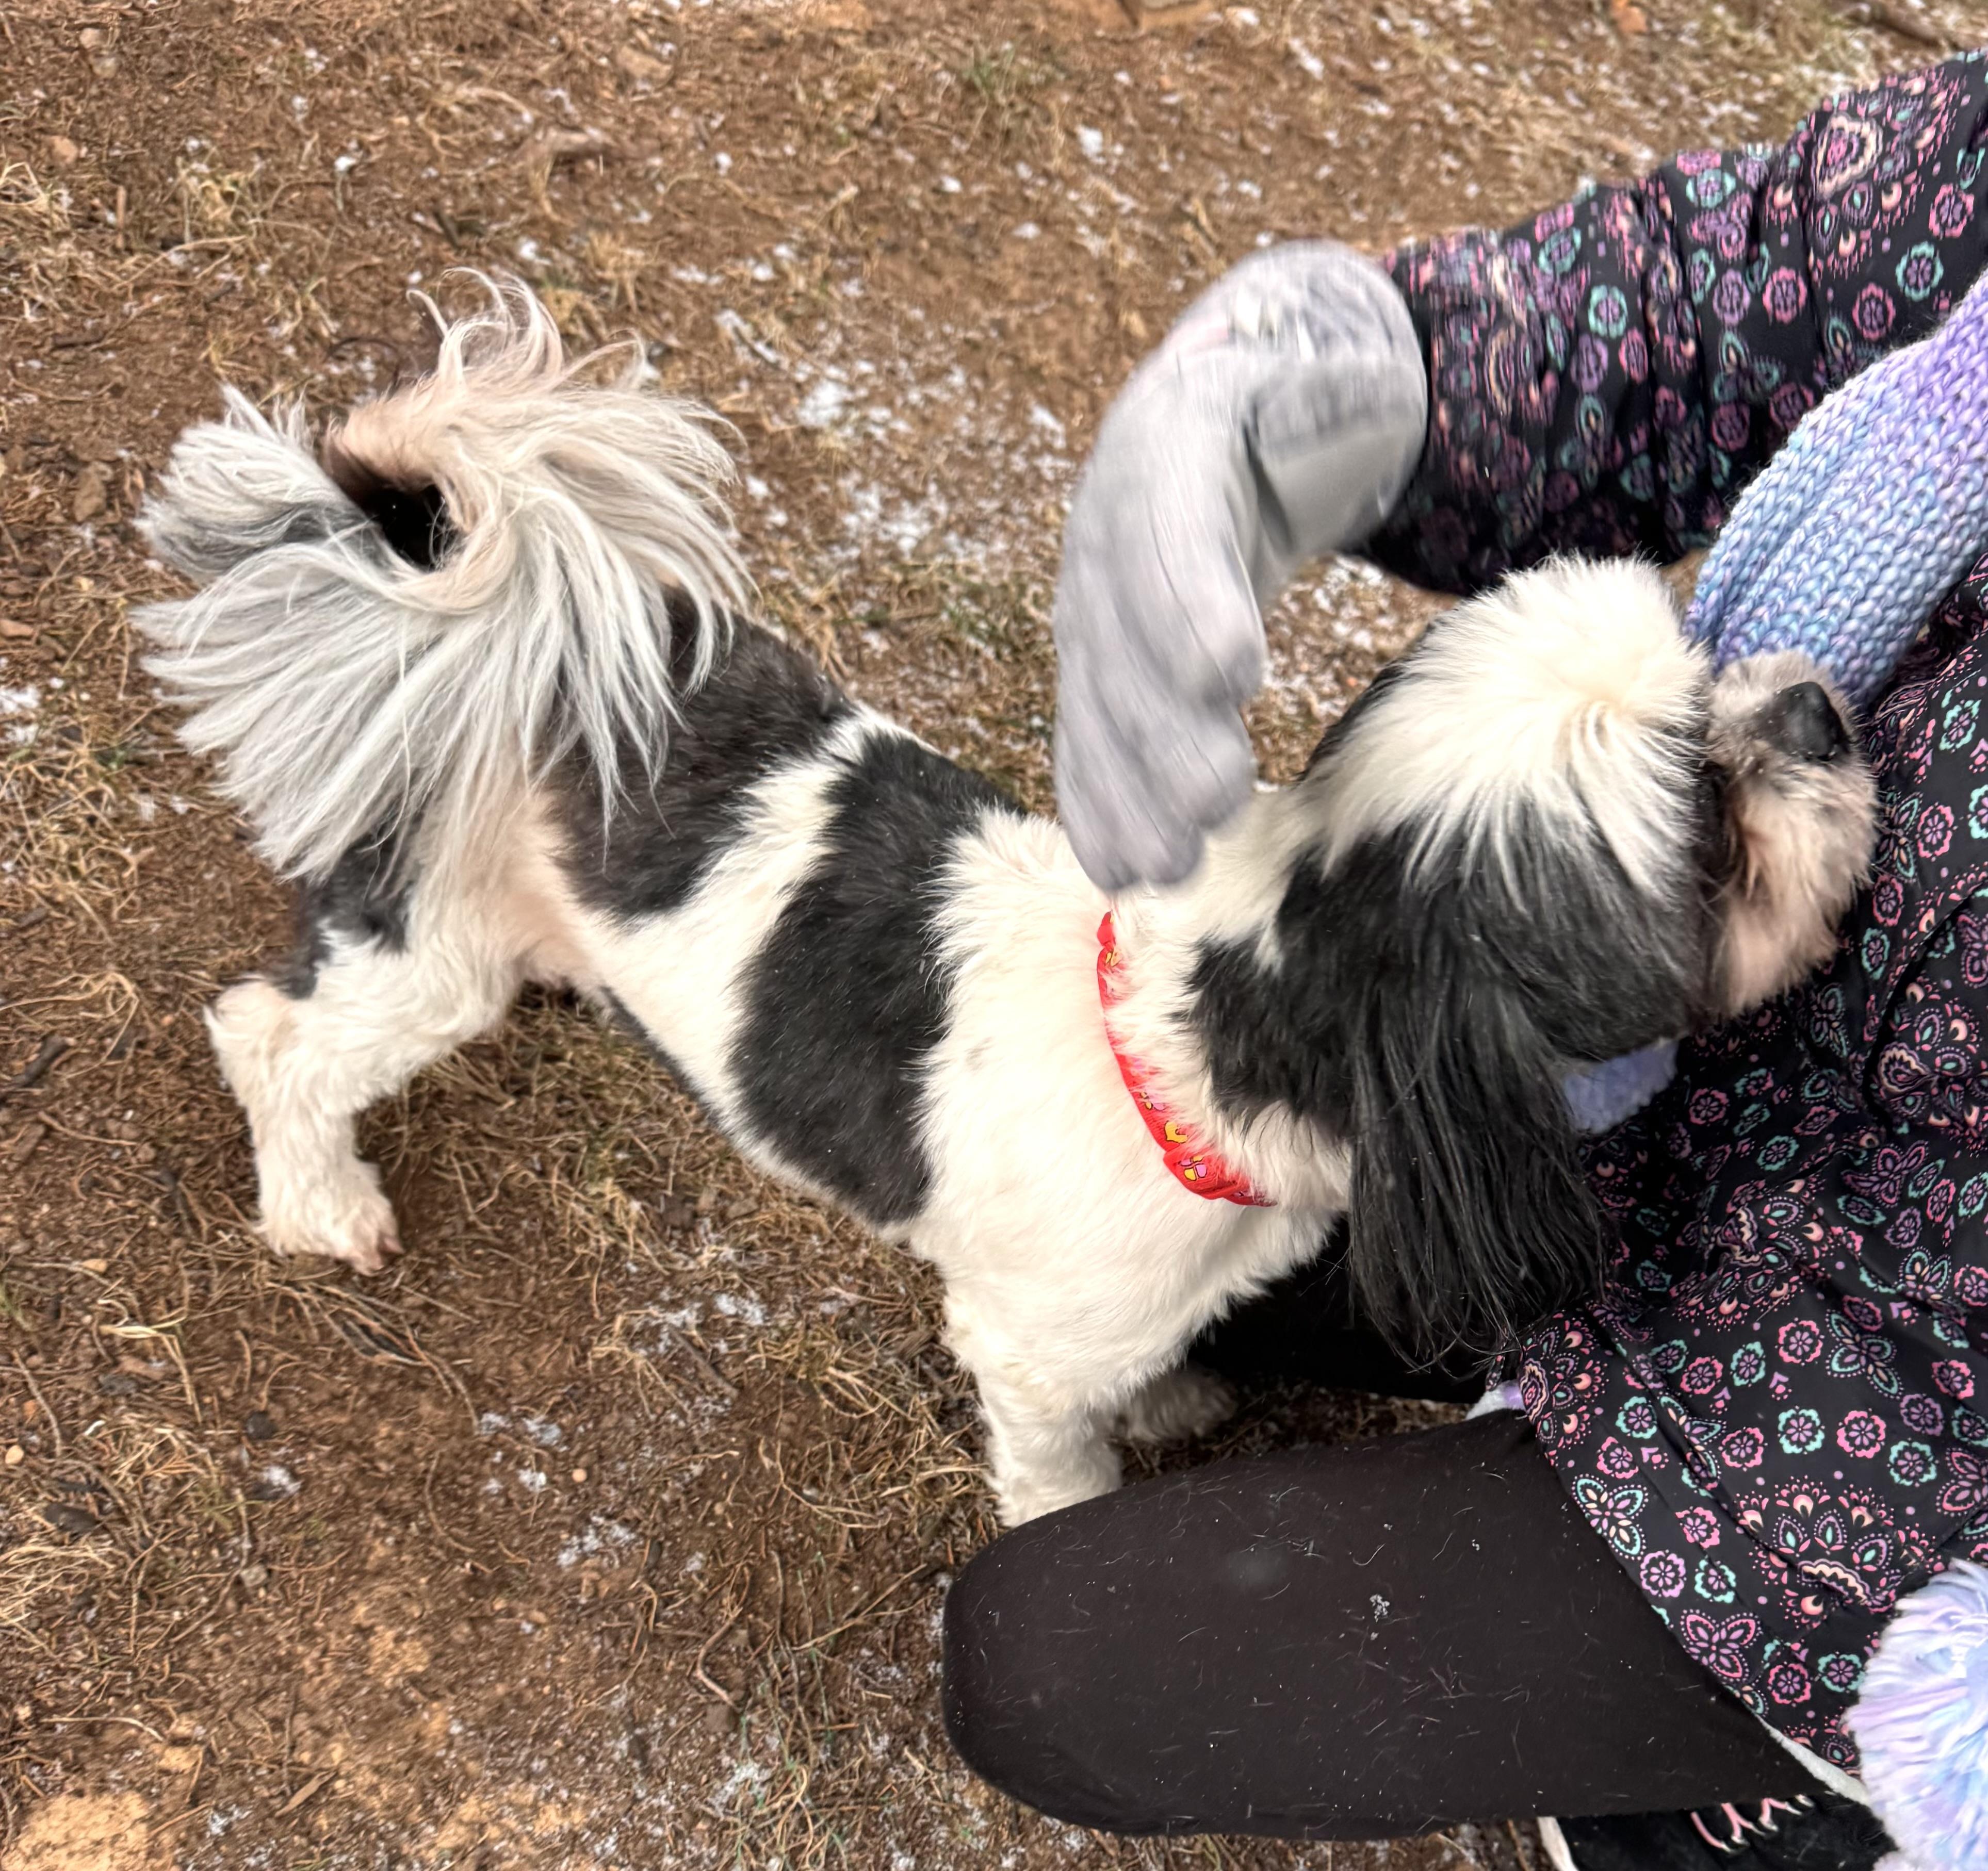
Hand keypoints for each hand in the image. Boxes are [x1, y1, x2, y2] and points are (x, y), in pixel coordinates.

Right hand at [1053, 242, 1427, 890]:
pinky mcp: (1100, 663)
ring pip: (1097, 702)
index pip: (1168, 525)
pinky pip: (1085, 735)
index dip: (1192, 601)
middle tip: (1217, 799)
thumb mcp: (1328, 370)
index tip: (1235, 674)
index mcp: (1165, 443)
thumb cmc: (1302, 401)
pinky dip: (1098, 804)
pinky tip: (1120, 869)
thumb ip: (1338, 390)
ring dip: (1127, 790)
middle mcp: (1106, 528)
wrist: (1232, 413)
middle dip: (1164, 728)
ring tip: (1169, 865)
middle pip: (1124, 637)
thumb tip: (1366, 393)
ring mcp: (1093, 602)